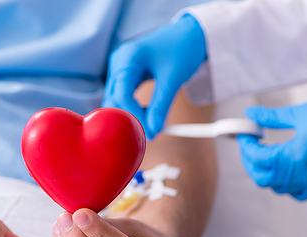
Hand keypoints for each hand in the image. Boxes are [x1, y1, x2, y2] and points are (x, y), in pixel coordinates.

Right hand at [103, 14, 205, 138]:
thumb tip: (154, 130)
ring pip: (117, 99)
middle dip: (129, 117)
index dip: (133, 115)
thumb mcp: (173, 79)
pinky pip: (125, 96)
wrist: (192, 33)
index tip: (148, 131)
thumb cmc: (183, 47)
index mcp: (127, 58)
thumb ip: (161, 106)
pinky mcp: (129, 74)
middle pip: (114, 98)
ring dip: (131, 114)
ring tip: (149, 126)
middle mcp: (119, 63)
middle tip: (147, 133)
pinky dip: (134, 108)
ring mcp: (122, 68)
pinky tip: (148, 115)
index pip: (122, 94)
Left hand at [237, 95, 306, 199]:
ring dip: (266, 172)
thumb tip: (251, 116)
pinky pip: (295, 193)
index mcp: (294, 157)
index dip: (246, 145)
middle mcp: (301, 175)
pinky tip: (284, 168)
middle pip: (262, 178)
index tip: (244, 134)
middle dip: (250, 162)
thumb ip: (271, 118)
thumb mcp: (300, 114)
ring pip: (276, 187)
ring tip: (265, 154)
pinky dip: (284, 183)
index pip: (257, 157)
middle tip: (249, 146)